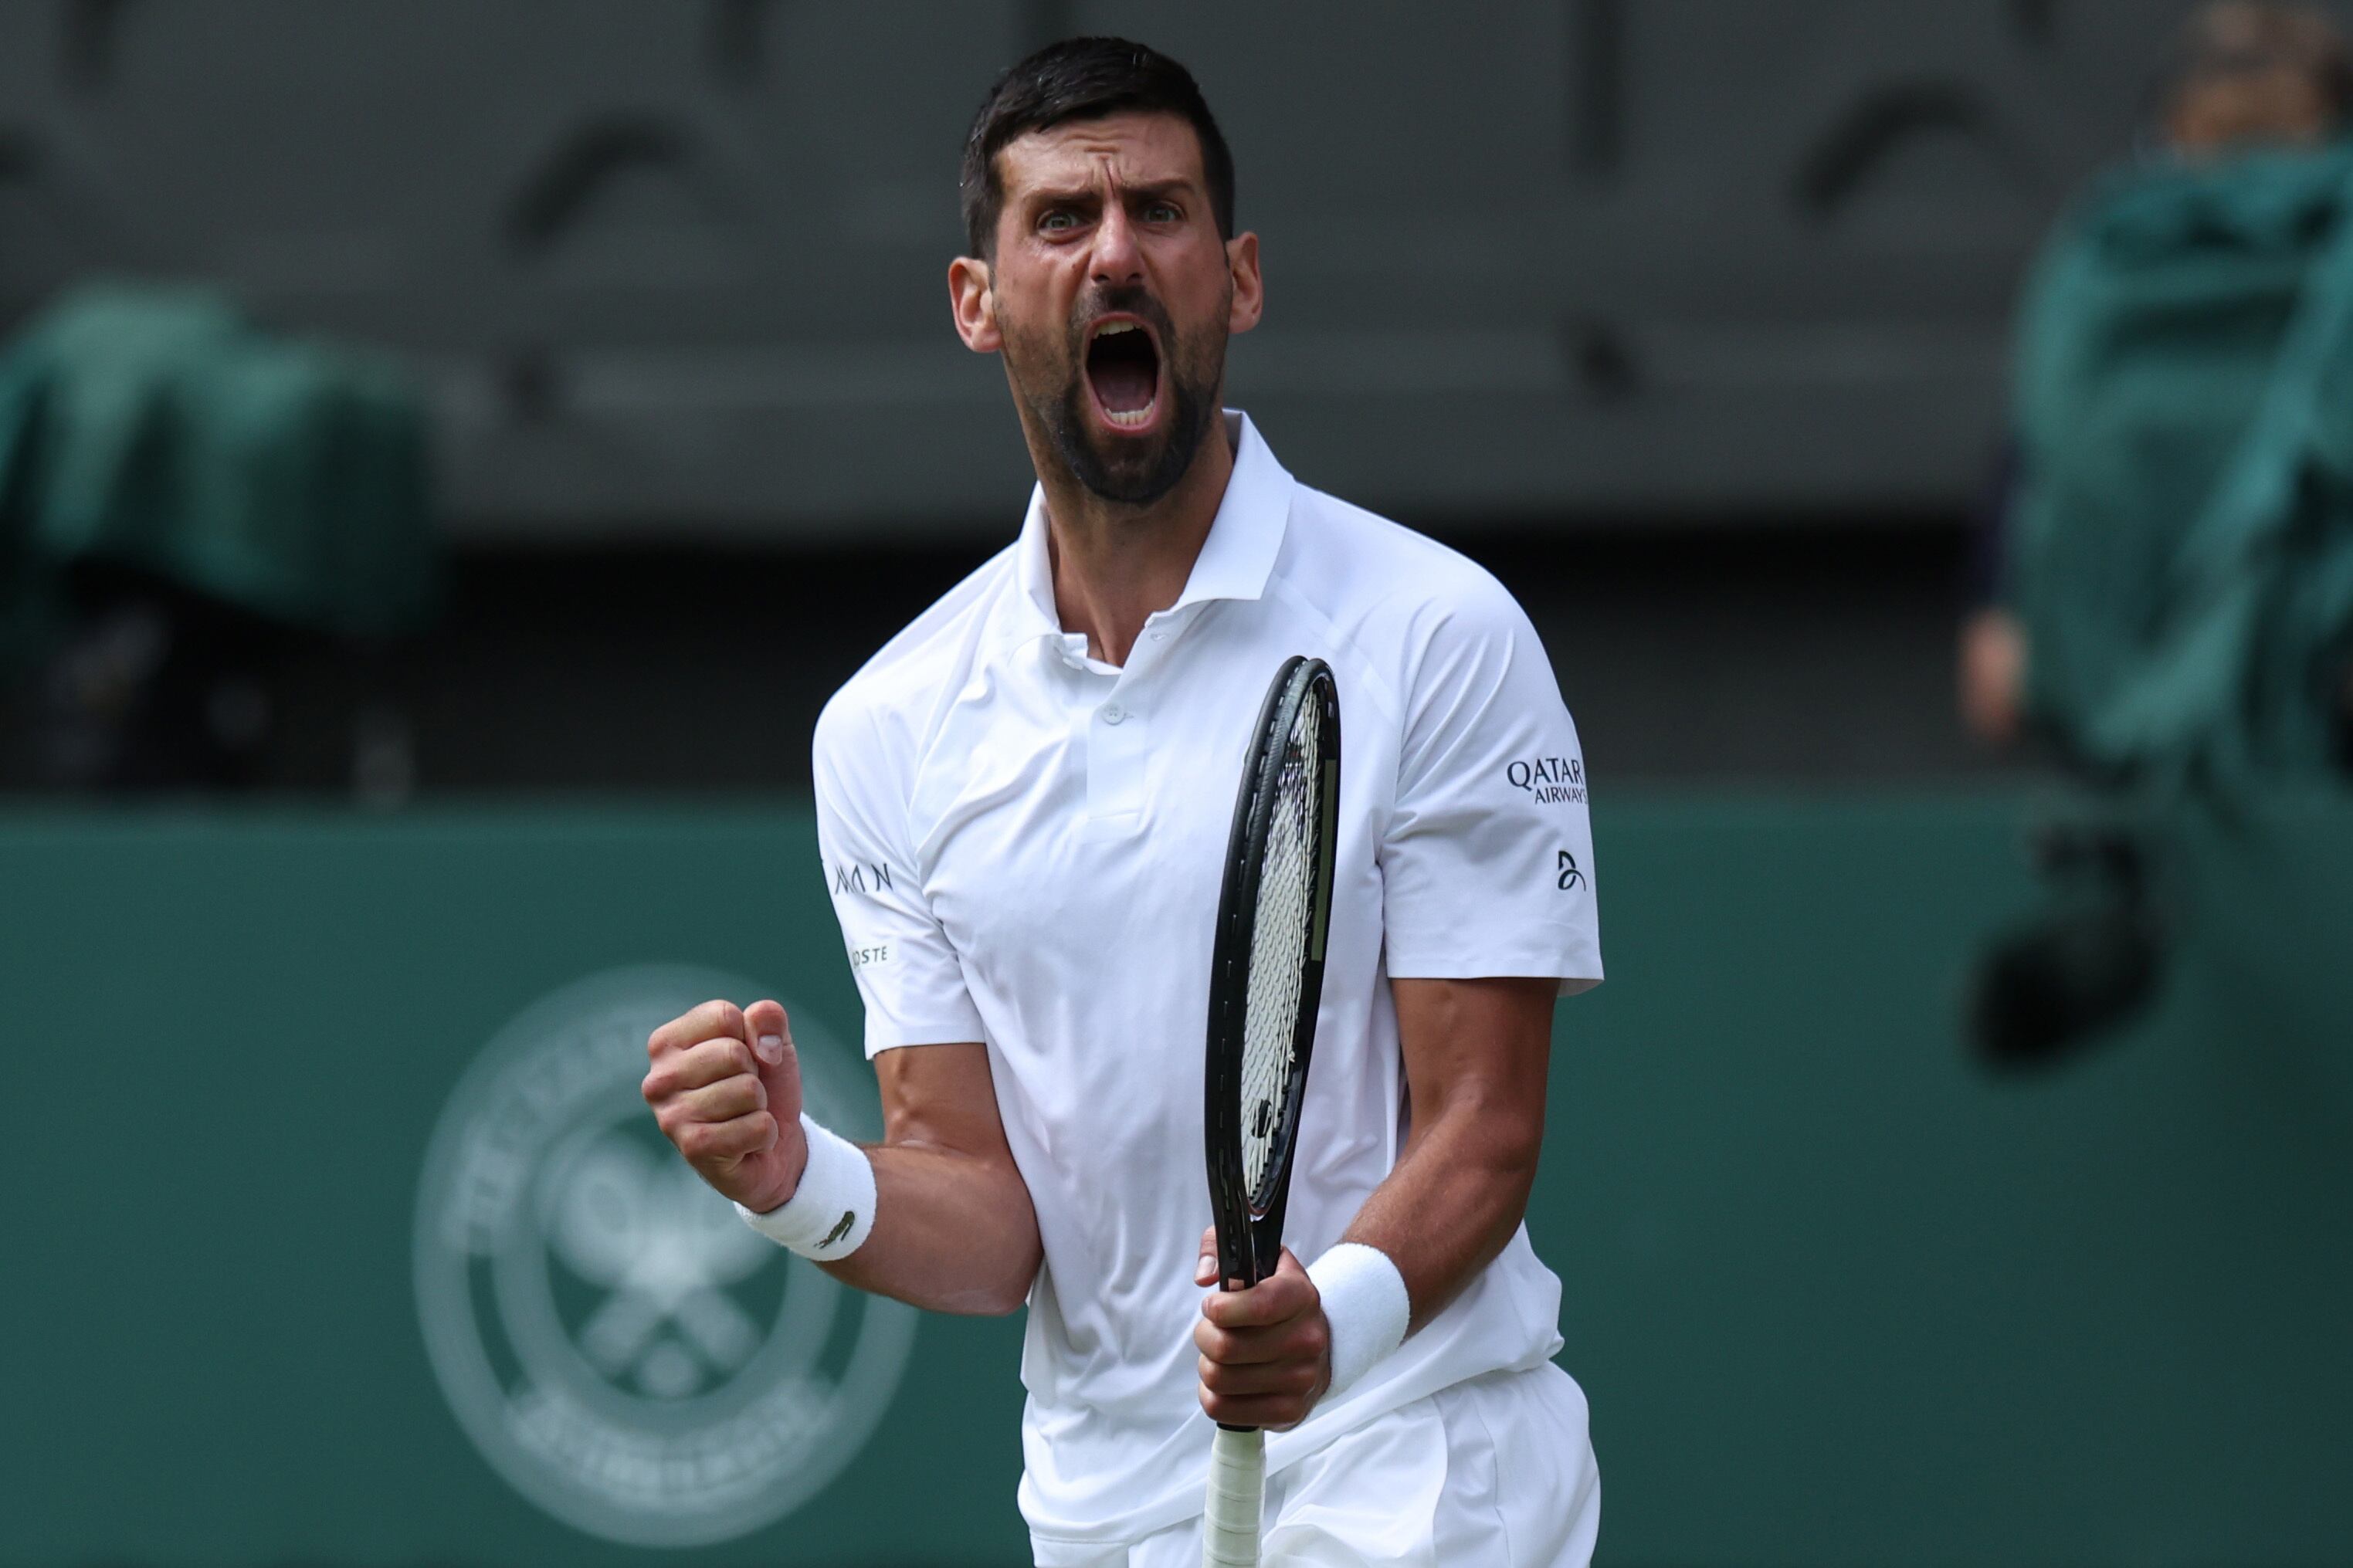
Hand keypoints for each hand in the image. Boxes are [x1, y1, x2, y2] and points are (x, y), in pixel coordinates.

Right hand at [642, 999, 806, 1213]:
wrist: (774, 1148)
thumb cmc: (763, 1087)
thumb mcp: (771, 1042)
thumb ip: (767, 1018)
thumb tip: (762, 1041)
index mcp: (667, 1043)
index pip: (724, 1017)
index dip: (749, 1038)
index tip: (741, 1060)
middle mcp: (659, 1079)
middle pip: (733, 1053)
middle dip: (754, 1074)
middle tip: (743, 1094)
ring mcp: (671, 1116)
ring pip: (748, 1090)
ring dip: (759, 1106)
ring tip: (742, 1116)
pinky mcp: (693, 1147)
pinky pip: (757, 1126)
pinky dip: (765, 1133)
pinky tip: (746, 1142)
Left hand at [1191, 1226, 1331, 1429]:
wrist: (1320, 1343)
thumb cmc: (1278, 1301)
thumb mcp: (1258, 1260)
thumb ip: (1222, 1249)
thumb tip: (1205, 1276)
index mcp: (1301, 1296)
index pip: (1258, 1305)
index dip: (1221, 1308)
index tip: (1212, 1305)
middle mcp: (1307, 1340)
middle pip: (1226, 1347)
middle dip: (1205, 1336)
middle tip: (1212, 1330)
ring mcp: (1300, 1380)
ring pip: (1219, 1379)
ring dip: (1207, 1365)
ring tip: (1220, 1356)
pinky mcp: (1289, 1411)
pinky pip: (1222, 1409)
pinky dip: (1213, 1395)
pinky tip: (1226, 1381)